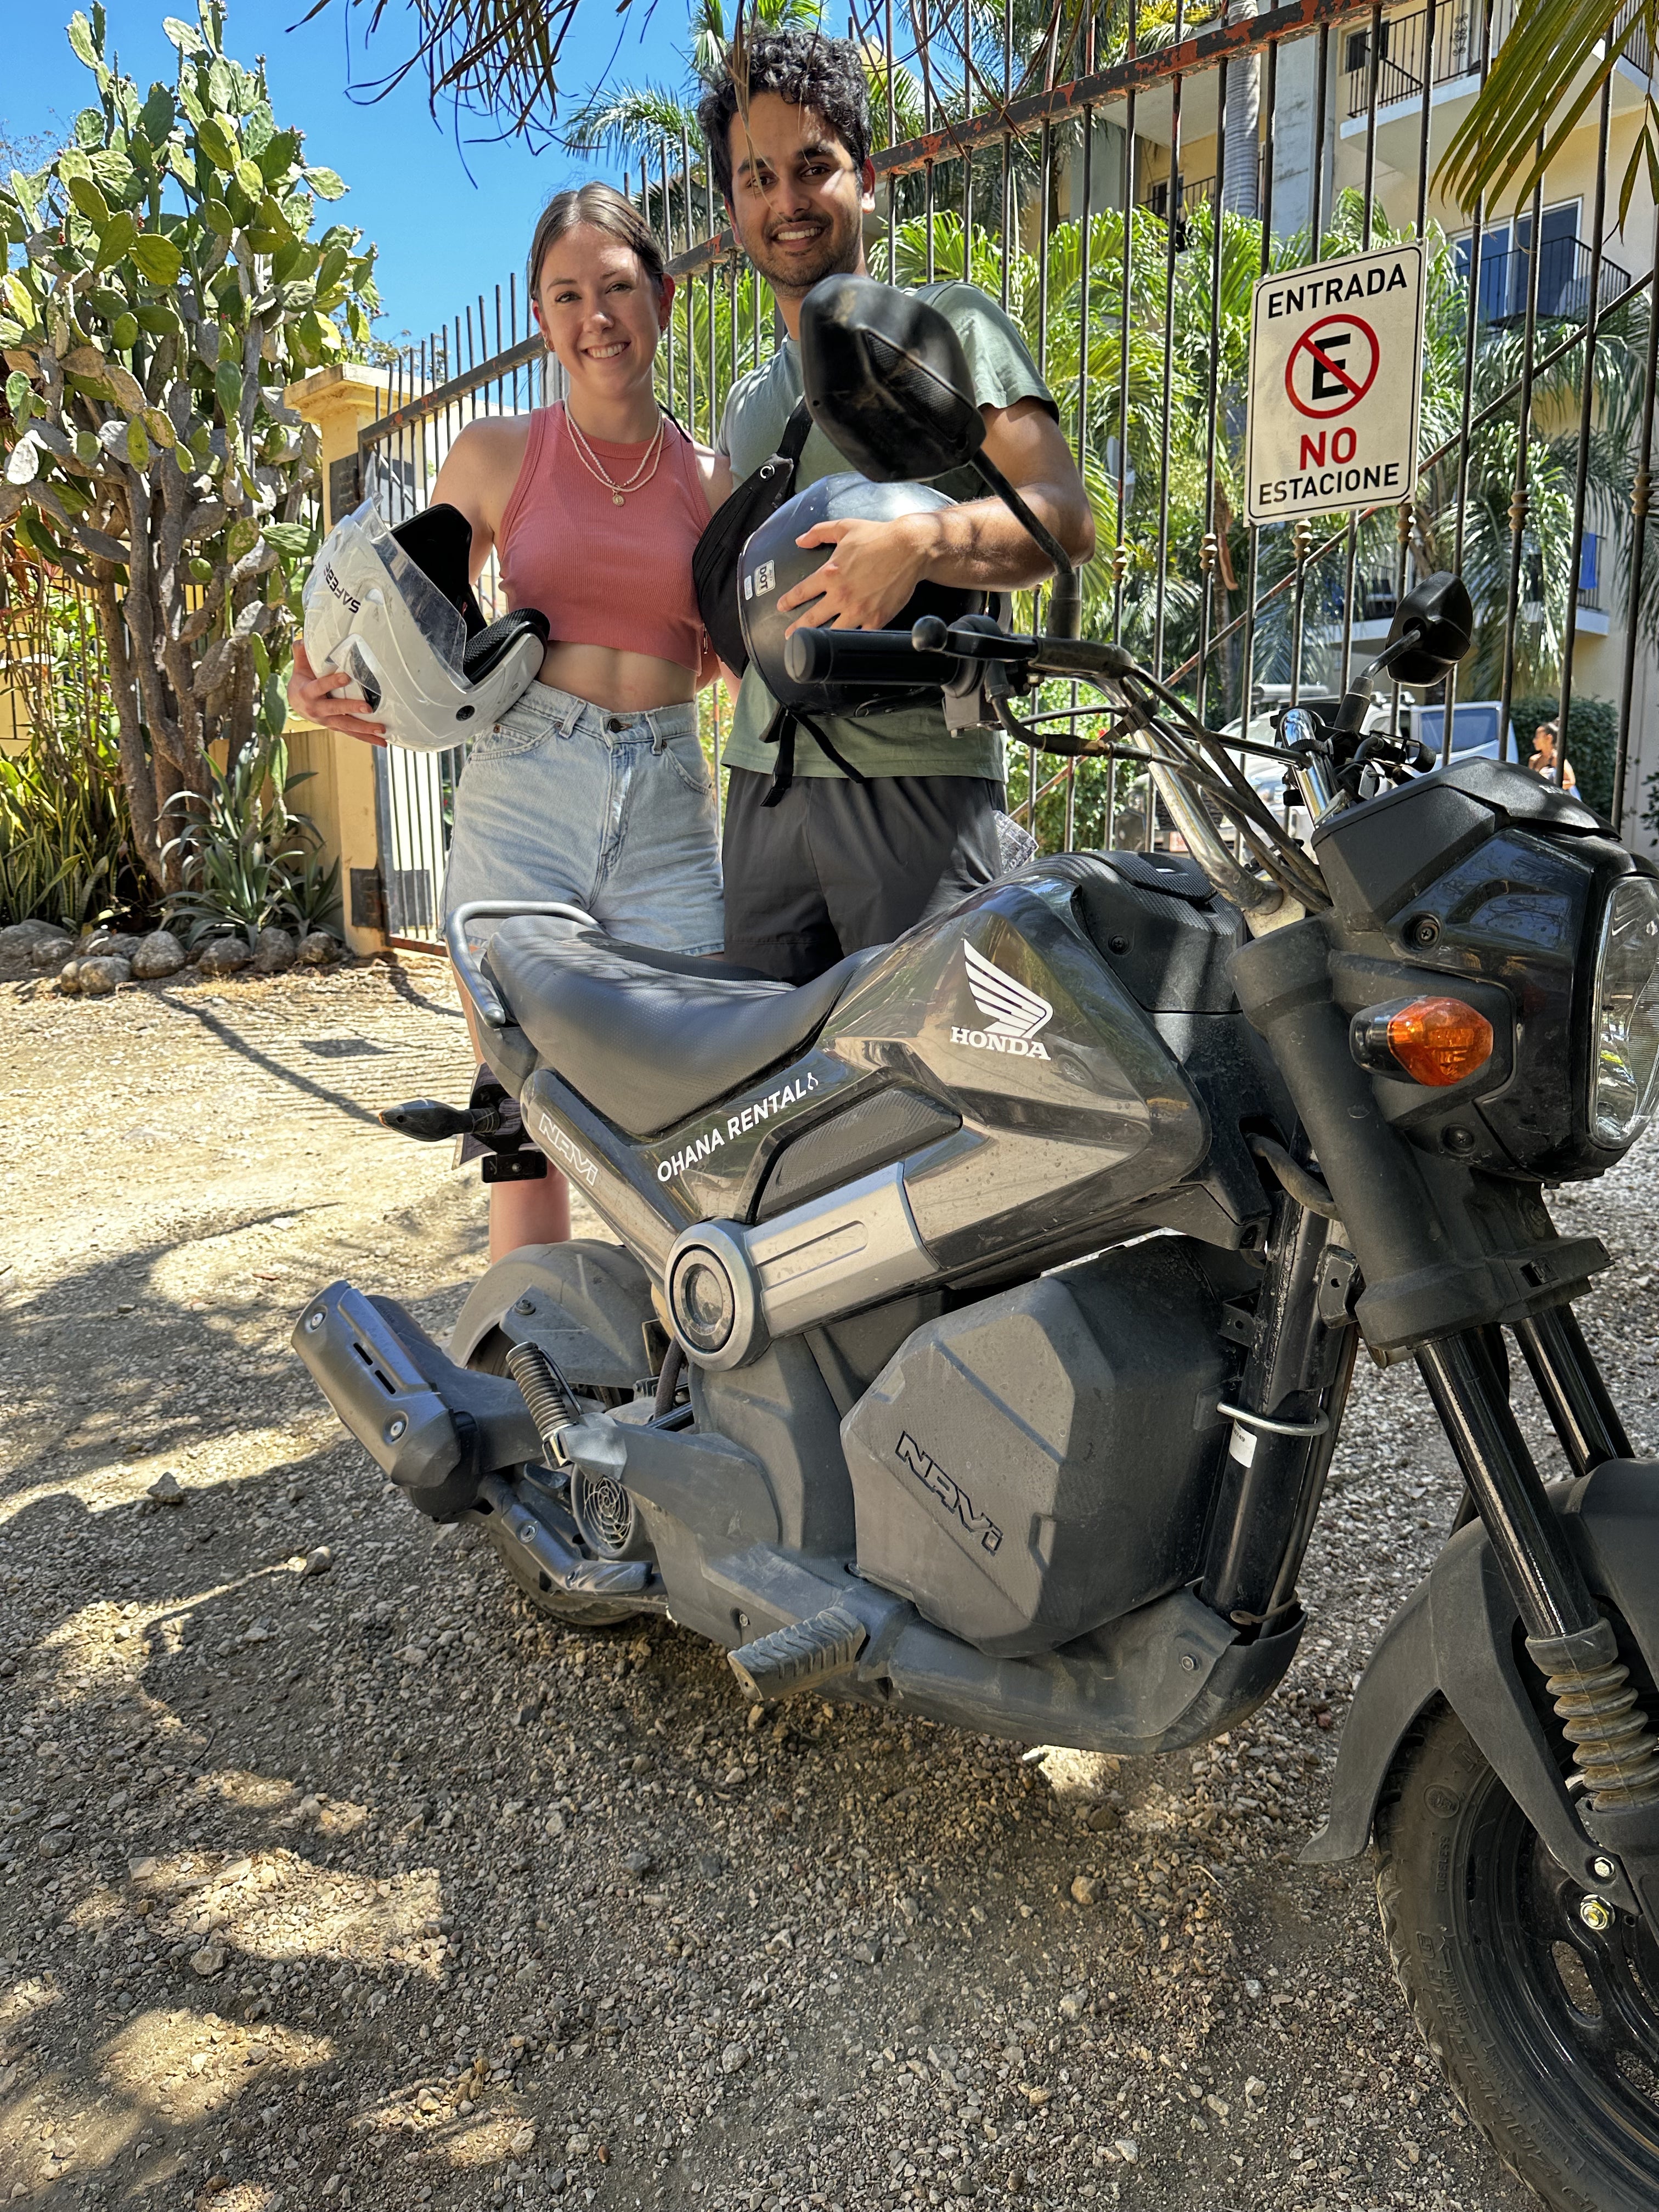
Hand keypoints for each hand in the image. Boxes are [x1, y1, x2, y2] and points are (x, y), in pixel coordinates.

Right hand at [287, 637, 386, 745]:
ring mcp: (328, 721)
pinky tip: (382, 742)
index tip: (346, 677)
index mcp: (307, 693)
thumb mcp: (300, 666)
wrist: (296, 703)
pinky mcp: (337, 727)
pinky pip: (352, 734)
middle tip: (368, 707)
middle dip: (352, 708)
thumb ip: (302, 652)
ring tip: (381, 730)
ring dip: (364, 729)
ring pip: (347, 726)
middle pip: (336, 710)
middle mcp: (317, 710)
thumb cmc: (303, 680)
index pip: (320, 686)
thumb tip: (302, 637)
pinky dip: (367, 738)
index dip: (332, 682)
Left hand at [779, 514, 935, 633]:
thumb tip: (800, 540)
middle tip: (789, 635)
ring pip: (832, 632)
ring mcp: (858, 610)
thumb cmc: (879, 536)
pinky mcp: (876, 619)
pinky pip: (859, 637)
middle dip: (797, 628)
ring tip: (812, 647)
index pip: (802, 591)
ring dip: (820, 640)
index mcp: (830, 573)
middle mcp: (841, 595)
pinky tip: (843, 647)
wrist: (909, 548)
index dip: (789, 600)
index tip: (782, 606)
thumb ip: (819, 532)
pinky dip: (850, 642)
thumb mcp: (845, 527)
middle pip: (812, 618)